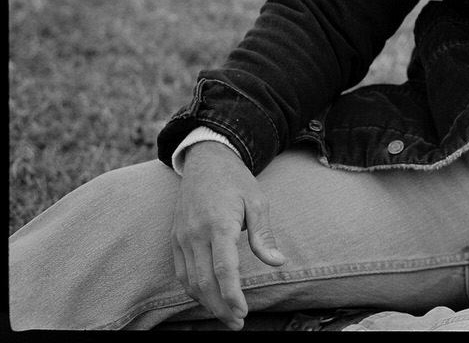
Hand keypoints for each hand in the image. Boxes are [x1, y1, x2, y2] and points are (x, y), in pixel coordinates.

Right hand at [170, 140, 285, 329]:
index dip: (232, 295)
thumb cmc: (236, 181)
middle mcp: (196, 233)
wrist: (205, 161)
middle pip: (205, 281)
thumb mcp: (258, 200)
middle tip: (237, 323)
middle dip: (220, 307)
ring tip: (226, 315)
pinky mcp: (175, 239)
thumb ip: (264, 234)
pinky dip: (193, 289)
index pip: (224, 268)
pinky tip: (207, 297)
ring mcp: (182, 237)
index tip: (243, 313)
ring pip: (190, 281)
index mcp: (219, 223)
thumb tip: (278, 262)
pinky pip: (181, 272)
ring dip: (207, 302)